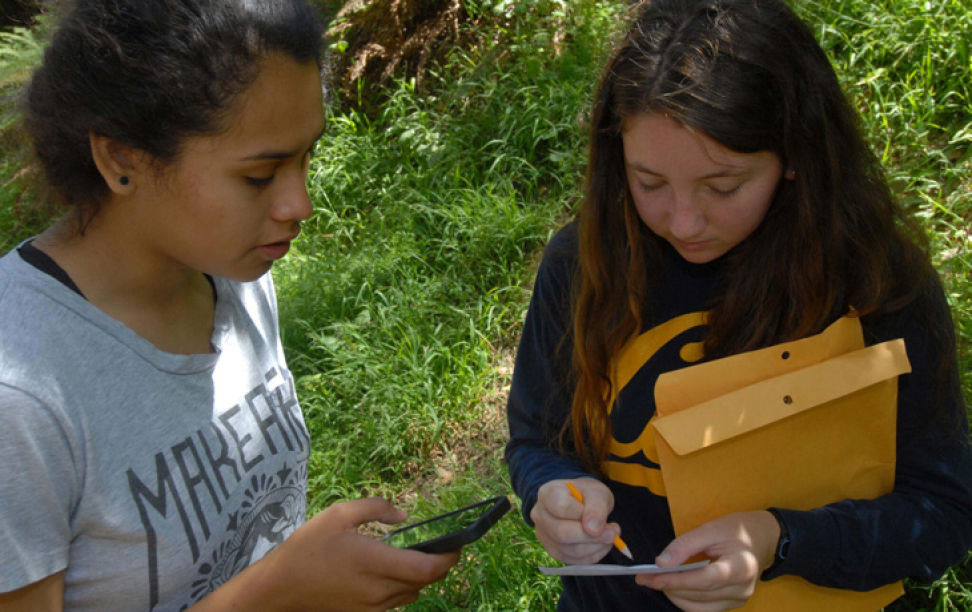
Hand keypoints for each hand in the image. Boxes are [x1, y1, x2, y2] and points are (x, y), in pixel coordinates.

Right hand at [205, 497, 459, 611]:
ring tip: (414, 557)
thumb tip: (404, 514)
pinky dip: (401, 589)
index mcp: (375, 562)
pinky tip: (389, 574)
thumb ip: (376, 508)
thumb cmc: (308, 547)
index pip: (427, 569)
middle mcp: (377, 590)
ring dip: (419, 578)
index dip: (449, 558)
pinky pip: (394, 603)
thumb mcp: (339, 514)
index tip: (457, 544)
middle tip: (441, 546)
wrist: (279, 588)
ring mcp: (370, 607)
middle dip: (438, 565)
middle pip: (424, 582)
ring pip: (412, 595)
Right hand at [530, 478, 622, 564]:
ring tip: (610, 536)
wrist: (579, 503)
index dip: (585, 516)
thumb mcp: (596, 491)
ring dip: (596, 547)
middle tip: (613, 533)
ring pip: (570, 550)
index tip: (606, 519)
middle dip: (593, 537)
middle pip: (562, 533)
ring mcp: (544, 536)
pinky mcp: (553, 552)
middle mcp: (539, 515)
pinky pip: (574, 561)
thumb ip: (596, 506)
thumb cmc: (586, 494)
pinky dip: (593, 555)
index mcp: (547, 494)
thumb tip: (593, 530)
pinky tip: (602, 544)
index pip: (562, 508)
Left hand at [636, 511, 779, 611]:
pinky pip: (705, 609)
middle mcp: (742, 589)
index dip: (677, 581)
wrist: (764, 538)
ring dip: (675, 596)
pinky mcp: (734, 603)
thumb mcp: (711, 528)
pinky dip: (687, 600)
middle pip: (699, 595)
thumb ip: (685, 544)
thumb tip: (660, 562)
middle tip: (644, 578)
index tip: (652, 577)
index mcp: (740, 567)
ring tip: (656, 582)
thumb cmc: (738, 530)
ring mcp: (740, 600)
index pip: (704, 580)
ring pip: (699, 607)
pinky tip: (674, 588)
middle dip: (669, 587)